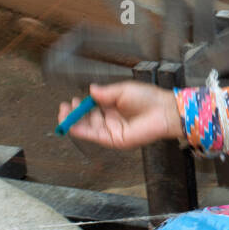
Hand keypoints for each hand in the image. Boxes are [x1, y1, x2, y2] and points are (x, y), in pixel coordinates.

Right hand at [56, 82, 182, 149]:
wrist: (163, 110)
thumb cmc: (148, 99)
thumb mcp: (123, 91)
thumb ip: (105, 93)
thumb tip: (91, 90)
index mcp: (113, 107)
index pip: (92, 108)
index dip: (80, 106)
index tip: (72, 100)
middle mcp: (111, 120)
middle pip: (87, 120)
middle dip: (74, 114)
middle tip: (65, 107)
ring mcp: (112, 130)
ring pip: (88, 128)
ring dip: (74, 122)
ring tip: (64, 113)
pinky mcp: (115, 139)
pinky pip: (95, 136)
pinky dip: (82, 131)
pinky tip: (72, 125)